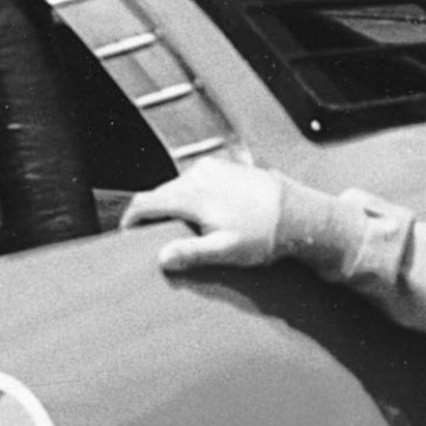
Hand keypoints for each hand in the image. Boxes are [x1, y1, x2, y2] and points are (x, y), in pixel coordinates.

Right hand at [120, 158, 284, 272]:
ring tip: (187, 229)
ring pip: (178, 187)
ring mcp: (212, 168)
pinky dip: (193, 196)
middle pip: (159, 194)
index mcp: (192, 195)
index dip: (130, 219)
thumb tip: (162, 258)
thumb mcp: (224, 250)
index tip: (127, 232)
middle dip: (154, 215)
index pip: (144, 203)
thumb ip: (190, 253)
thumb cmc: (264, 233)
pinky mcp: (225, 167)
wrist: (297, 213)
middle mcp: (198, 175)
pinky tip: (207, 214)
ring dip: (175, 205)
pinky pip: (197, 181)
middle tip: (157, 238)